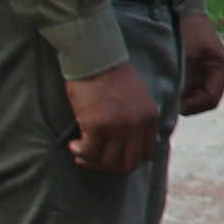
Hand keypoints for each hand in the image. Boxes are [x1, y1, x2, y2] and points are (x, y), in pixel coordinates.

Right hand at [65, 56, 166, 172]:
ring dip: (91, 160)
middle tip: (96, 158)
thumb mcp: (137, 97)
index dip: (129, 159)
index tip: (115, 154)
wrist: (96, 58)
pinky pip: (88, 153)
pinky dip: (79, 152)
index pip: (147, 154)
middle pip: (127, 164)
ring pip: (106, 162)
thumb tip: (128, 142)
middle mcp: (137, 125)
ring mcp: (118, 127)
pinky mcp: (97, 126)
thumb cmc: (111, 74)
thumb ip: (138, 119)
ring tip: (81, 151)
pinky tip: (73, 145)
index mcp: (150, 117)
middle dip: (110, 166)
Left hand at [176, 12, 223, 119]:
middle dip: (188, 104)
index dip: (193, 106)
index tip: (174, 105)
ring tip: (167, 95)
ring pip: (198, 95)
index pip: (211, 98)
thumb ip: (183, 81)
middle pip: (206, 99)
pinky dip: (181, 91)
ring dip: (184, 98)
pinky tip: (168, 87)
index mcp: (220, 65)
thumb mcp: (183, 57)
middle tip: (168, 102)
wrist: (178, 8)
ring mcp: (208, 69)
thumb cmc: (183, 30)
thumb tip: (175, 104)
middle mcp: (217, 70)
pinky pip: (191, 87)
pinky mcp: (197, 67)